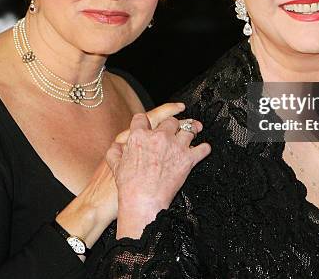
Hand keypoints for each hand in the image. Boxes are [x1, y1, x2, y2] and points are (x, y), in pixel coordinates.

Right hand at [106, 111, 210, 238]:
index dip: (145, 121)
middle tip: (175, 129)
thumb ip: (115, 153)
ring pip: (189, 130)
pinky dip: (204, 149)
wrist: (143, 200)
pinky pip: (202, 149)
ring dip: (192, 131)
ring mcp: (175, 146)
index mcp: (139, 136)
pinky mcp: (188, 158)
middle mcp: (158, 136)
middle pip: (170, 121)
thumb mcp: (115, 166)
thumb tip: (115, 147)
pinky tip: (202, 149)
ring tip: (194, 132)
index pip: (142, 118)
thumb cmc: (129, 186)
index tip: (149, 125)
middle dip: (173, 124)